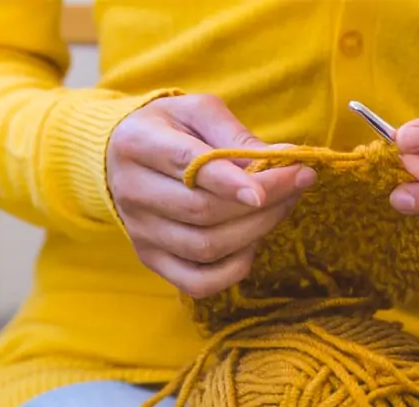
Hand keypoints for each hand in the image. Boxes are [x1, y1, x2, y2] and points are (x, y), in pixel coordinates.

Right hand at [107, 94, 315, 297]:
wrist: (121, 157)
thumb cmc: (171, 130)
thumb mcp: (198, 112)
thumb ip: (237, 134)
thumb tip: (285, 159)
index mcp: (138, 144)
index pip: (187, 166)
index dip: (231, 180)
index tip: (274, 183)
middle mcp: (132, 191)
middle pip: (203, 211)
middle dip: (262, 202)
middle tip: (297, 183)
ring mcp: (140, 231)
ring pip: (205, 247)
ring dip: (255, 231)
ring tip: (279, 208)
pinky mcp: (151, 259)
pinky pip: (198, 282)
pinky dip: (234, 269)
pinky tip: (251, 244)